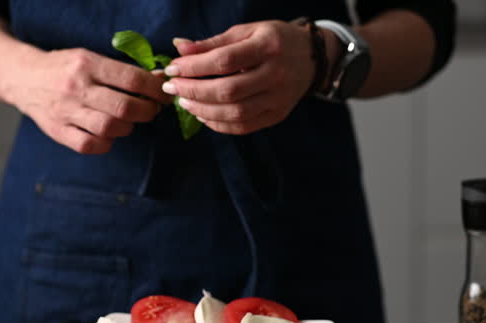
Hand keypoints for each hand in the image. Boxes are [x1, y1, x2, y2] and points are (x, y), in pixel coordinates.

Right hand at [4, 47, 171, 153]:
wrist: (23, 77)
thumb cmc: (65, 68)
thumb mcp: (90, 58)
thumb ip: (121, 71)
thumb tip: (157, 80)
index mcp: (87, 64)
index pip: (131, 79)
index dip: (154, 89)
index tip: (163, 93)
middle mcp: (77, 88)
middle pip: (124, 107)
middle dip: (147, 112)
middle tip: (151, 110)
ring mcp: (66, 112)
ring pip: (109, 128)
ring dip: (128, 128)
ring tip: (128, 122)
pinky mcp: (57, 131)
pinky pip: (89, 145)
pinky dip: (105, 143)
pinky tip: (108, 135)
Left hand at [162, 21, 315, 134]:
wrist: (312, 58)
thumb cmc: (274, 40)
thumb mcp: (246, 32)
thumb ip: (212, 43)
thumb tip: (179, 48)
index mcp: (267, 46)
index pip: (224, 61)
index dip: (194, 67)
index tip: (173, 69)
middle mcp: (276, 74)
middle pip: (228, 91)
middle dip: (193, 91)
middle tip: (173, 88)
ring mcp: (278, 98)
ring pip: (235, 113)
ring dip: (203, 111)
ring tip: (185, 102)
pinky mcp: (277, 115)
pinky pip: (243, 127)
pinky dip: (218, 124)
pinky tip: (203, 115)